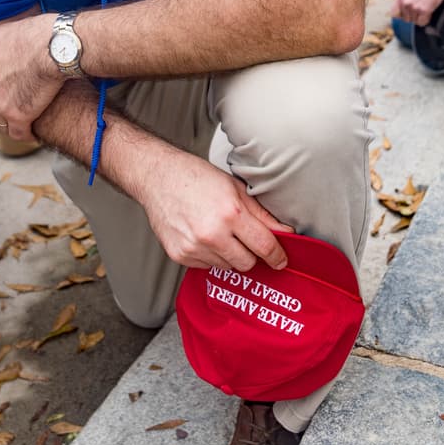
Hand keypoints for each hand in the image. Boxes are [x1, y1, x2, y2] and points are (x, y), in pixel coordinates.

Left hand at [0, 13, 61, 141]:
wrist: (54, 47)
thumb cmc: (28, 36)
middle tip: (14, 104)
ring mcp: (0, 106)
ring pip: (0, 124)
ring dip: (11, 123)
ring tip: (25, 118)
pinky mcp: (20, 116)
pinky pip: (18, 134)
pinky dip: (26, 133)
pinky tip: (33, 130)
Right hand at [135, 147, 293, 271]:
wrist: (158, 177)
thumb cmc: (196, 178)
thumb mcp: (236, 188)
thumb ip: (262, 215)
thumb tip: (285, 232)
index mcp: (230, 213)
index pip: (264, 246)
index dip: (277, 256)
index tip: (281, 260)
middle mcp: (212, 234)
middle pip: (247, 263)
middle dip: (252, 254)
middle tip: (246, 239)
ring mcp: (194, 247)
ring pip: (227, 267)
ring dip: (230, 255)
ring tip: (219, 232)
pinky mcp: (180, 255)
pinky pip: (206, 266)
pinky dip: (210, 255)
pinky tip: (203, 235)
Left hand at [391, 0, 443, 26]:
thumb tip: (398, 12)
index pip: (394, 14)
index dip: (401, 15)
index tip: (406, 13)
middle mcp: (406, 3)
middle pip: (405, 19)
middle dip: (412, 16)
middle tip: (419, 8)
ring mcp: (414, 7)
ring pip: (414, 21)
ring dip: (420, 17)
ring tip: (424, 7)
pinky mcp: (424, 10)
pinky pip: (422, 22)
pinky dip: (426, 19)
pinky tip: (428, 12)